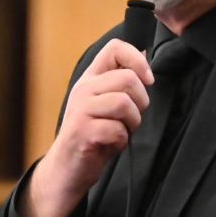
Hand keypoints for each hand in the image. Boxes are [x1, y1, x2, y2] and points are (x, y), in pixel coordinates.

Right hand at [22, 39, 153, 216]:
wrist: (68, 168)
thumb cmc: (93, 135)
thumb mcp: (106, 103)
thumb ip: (121, 82)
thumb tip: (145, 53)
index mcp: (90, 79)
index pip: (115, 48)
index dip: (137, 59)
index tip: (147, 80)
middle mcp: (83, 90)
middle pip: (127, 79)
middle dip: (141, 102)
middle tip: (131, 118)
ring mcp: (81, 110)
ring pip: (124, 103)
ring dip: (132, 123)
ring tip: (121, 132)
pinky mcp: (83, 132)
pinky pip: (117, 130)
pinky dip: (122, 141)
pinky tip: (111, 145)